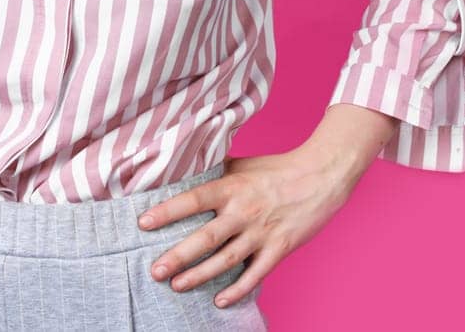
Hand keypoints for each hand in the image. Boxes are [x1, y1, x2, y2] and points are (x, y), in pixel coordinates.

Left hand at [135, 146, 360, 308]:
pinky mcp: (280, 248)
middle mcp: (243, 211)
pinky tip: (219, 300)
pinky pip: (256, 274)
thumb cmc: (275, 169)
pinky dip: (238, 289)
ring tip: (177, 286)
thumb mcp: (241, 164)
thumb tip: (182, 173)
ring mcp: (261, 232)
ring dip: (200, 275)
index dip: (167, 212)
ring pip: (226, 260)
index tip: (143, 223)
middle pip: (205, 238)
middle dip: (178, 257)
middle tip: (155, 271)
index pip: (192, 200)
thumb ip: (214, 173)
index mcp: (230, 187)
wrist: (320, 176)